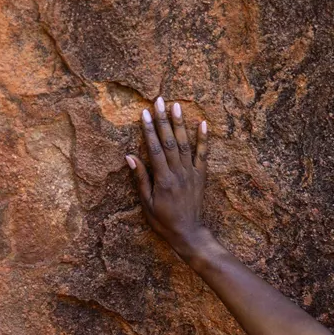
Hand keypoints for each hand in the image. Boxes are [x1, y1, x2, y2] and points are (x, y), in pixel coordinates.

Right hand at [126, 97, 210, 255]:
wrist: (189, 233)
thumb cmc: (163, 221)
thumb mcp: (146, 203)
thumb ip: (140, 178)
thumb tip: (130, 156)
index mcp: (163, 179)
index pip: (154, 149)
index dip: (149, 130)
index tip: (144, 114)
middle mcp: (178, 173)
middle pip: (170, 142)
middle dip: (163, 120)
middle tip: (159, 101)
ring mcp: (192, 173)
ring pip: (186, 144)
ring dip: (181, 124)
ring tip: (176, 106)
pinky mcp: (201, 176)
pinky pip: (203, 154)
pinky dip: (203, 138)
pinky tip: (203, 123)